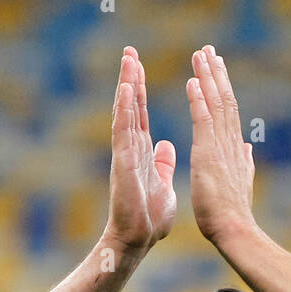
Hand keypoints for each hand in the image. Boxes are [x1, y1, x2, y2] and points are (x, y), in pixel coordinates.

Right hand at [103, 46, 176, 252]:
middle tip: (130, 52)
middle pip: (130, 107)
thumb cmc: (149, 218)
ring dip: (126, 86)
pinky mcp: (123, 162)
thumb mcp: (163, 184)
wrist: (139, 240)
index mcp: (142, 152)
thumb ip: (162, 163)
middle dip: (130, 79)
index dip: (140, 90)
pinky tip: (125, 89)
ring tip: (128, 60)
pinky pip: (123, 130)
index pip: (141, 114)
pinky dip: (124, 108)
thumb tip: (166, 146)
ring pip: (125, 113)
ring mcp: (125, 154)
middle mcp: (131, 149)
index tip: (139, 66)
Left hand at [187, 44, 255, 243]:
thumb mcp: (240, 182)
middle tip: (208, 50)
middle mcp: (230, 142)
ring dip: (208, 77)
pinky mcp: (208, 154)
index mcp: (234, 149)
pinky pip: (203, 120)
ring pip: (216, 103)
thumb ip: (244, 161)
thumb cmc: (233, 214)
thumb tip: (247, 147)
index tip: (216, 67)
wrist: (234, 229)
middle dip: (216, 73)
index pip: (228, 111)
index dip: (222, 87)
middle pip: (224, 100)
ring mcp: (221, 146)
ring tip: (201, 55)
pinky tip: (192, 81)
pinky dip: (199, 99)